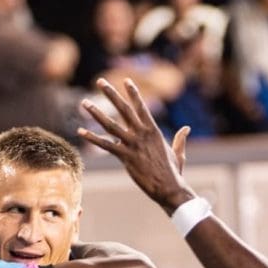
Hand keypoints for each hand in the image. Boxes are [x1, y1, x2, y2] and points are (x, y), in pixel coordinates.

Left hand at [79, 78, 195, 212]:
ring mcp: (133, 145)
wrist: (169, 187)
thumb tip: (187, 128)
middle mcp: (142, 134)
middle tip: (100, 81)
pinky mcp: (126, 157)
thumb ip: (180, 139)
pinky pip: (106, 146)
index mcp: (153, 130)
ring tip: (84, 102)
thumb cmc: (173, 172)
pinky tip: (81, 131)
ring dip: (96, 113)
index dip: (133, 93)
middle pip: (124, 109)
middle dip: (111, 94)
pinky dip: (92, 138)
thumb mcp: (178, 152)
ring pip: (110, 125)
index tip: (126, 80)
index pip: (141, 107)